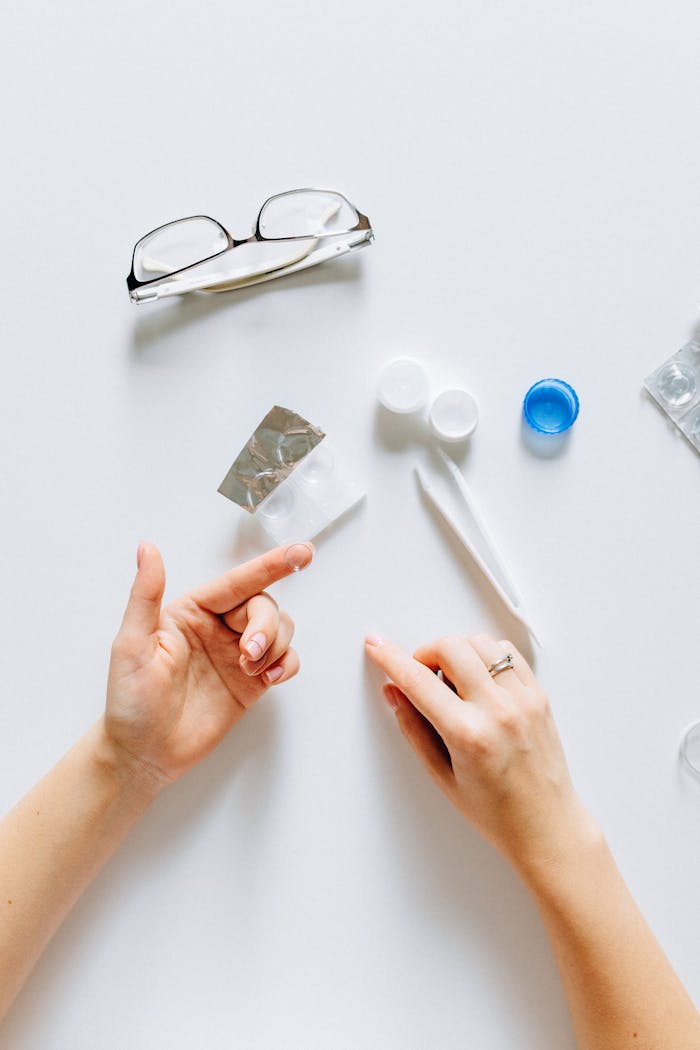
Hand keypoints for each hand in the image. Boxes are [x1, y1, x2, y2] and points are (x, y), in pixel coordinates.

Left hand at [103, 541, 312, 787]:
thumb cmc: (130, 701)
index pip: (238, 581)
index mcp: (192, 610)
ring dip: (276, 644)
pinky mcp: (252, 682)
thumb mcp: (131, 645)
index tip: (302, 553)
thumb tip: (147, 548)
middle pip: (264, 605)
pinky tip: (269, 679)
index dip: (272, 565)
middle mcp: (218, 626)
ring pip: (280, 629)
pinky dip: (286, 664)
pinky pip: (285, 660)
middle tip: (250, 653)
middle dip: (266, 625)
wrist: (144, 755)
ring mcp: (237, 654)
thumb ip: (145, 595)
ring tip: (252, 670)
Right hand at [365, 632, 595, 876]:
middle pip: (451, 647)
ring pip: (481, 642)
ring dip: (458, 653)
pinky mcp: (539, 696)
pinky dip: (487, 656)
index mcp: (469, 735)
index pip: (419, 681)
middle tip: (423, 678)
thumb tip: (395, 692)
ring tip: (454, 683)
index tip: (376, 645)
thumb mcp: (442, 777)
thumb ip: (414, 729)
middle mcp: (499, 711)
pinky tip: (480, 680)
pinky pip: (508, 652)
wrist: (547, 827)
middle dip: (426, 654)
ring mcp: (523, 700)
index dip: (391, 658)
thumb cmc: (496, 813)